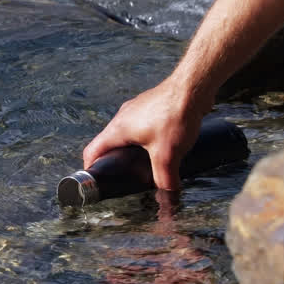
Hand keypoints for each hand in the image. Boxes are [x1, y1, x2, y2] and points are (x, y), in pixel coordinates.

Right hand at [81, 80, 210, 190]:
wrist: (192, 88)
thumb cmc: (174, 115)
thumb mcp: (167, 155)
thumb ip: (164, 179)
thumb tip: (167, 195)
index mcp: (118, 129)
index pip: (92, 151)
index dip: (91, 169)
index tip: (97, 181)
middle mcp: (122, 117)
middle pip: (108, 143)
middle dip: (114, 161)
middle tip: (125, 176)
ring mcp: (135, 109)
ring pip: (125, 133)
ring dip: (130, 149)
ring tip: (145, 163)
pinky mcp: (150, 105)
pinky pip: (139, 125)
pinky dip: (144, 138)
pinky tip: (161, 144)